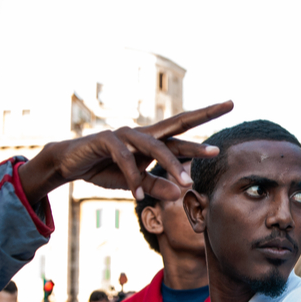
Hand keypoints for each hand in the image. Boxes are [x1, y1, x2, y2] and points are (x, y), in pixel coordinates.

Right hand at [20, 101, 233, 203]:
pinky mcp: (106, 140)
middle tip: (226, 113)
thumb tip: (182, 192)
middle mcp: (143, 133)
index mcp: (153, 140)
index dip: (206, 116)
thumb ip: (157, 186)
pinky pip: (125, 160)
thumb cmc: (105, 170)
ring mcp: (125, 134)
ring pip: (155, 146)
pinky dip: (133, 179)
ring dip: (172, 165)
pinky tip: (138, 197)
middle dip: (203, 118)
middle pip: (177, 124)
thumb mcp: (136, 184)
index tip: (230, 104)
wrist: (70, 164)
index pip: (184, 128)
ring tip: (187, 183)